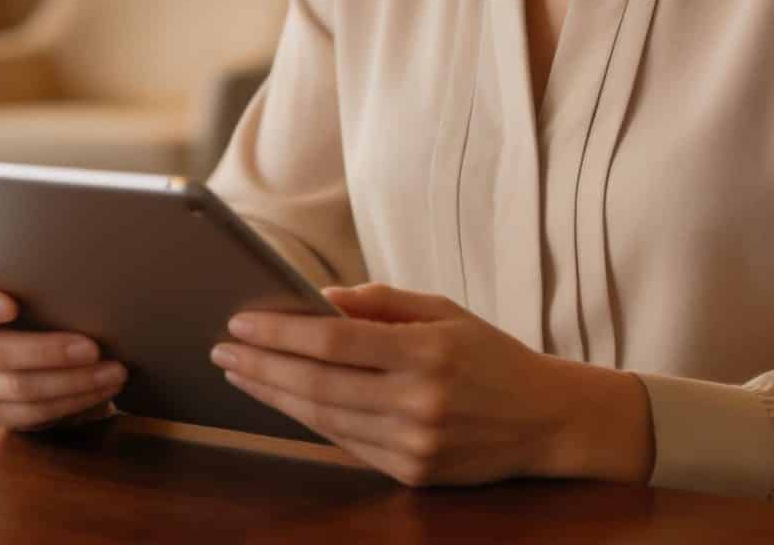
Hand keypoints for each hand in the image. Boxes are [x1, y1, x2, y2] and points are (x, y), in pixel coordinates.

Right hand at [0, 275, 127, 430]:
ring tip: (114, 371)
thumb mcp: (34, 278)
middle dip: (46, 352)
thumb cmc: (42, 294)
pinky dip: (73, 402)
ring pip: (17, 388)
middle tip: (93, 347)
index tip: (12, 305)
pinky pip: (30, 414)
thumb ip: (37, 271)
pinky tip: (102, 388)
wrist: (48, 335)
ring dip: (72, 382)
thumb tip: (84, 260)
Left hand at [215, 283, 653, 486]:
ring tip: (241, 372)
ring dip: (274, 395)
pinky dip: (309, 421)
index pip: (333, 341)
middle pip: (317, 384)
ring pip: (324, 419)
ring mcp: (415, 444)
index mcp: (426, 353)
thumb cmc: (492, 356)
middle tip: (223, 349)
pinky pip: (346, 444)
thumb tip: (316, 298)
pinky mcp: (413, 474)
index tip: (239, 321)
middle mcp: (419, 402)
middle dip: (261, 365)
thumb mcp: (444, 311)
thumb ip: (379, 303)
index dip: (280, 332)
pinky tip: (283, 400)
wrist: (550, 421)